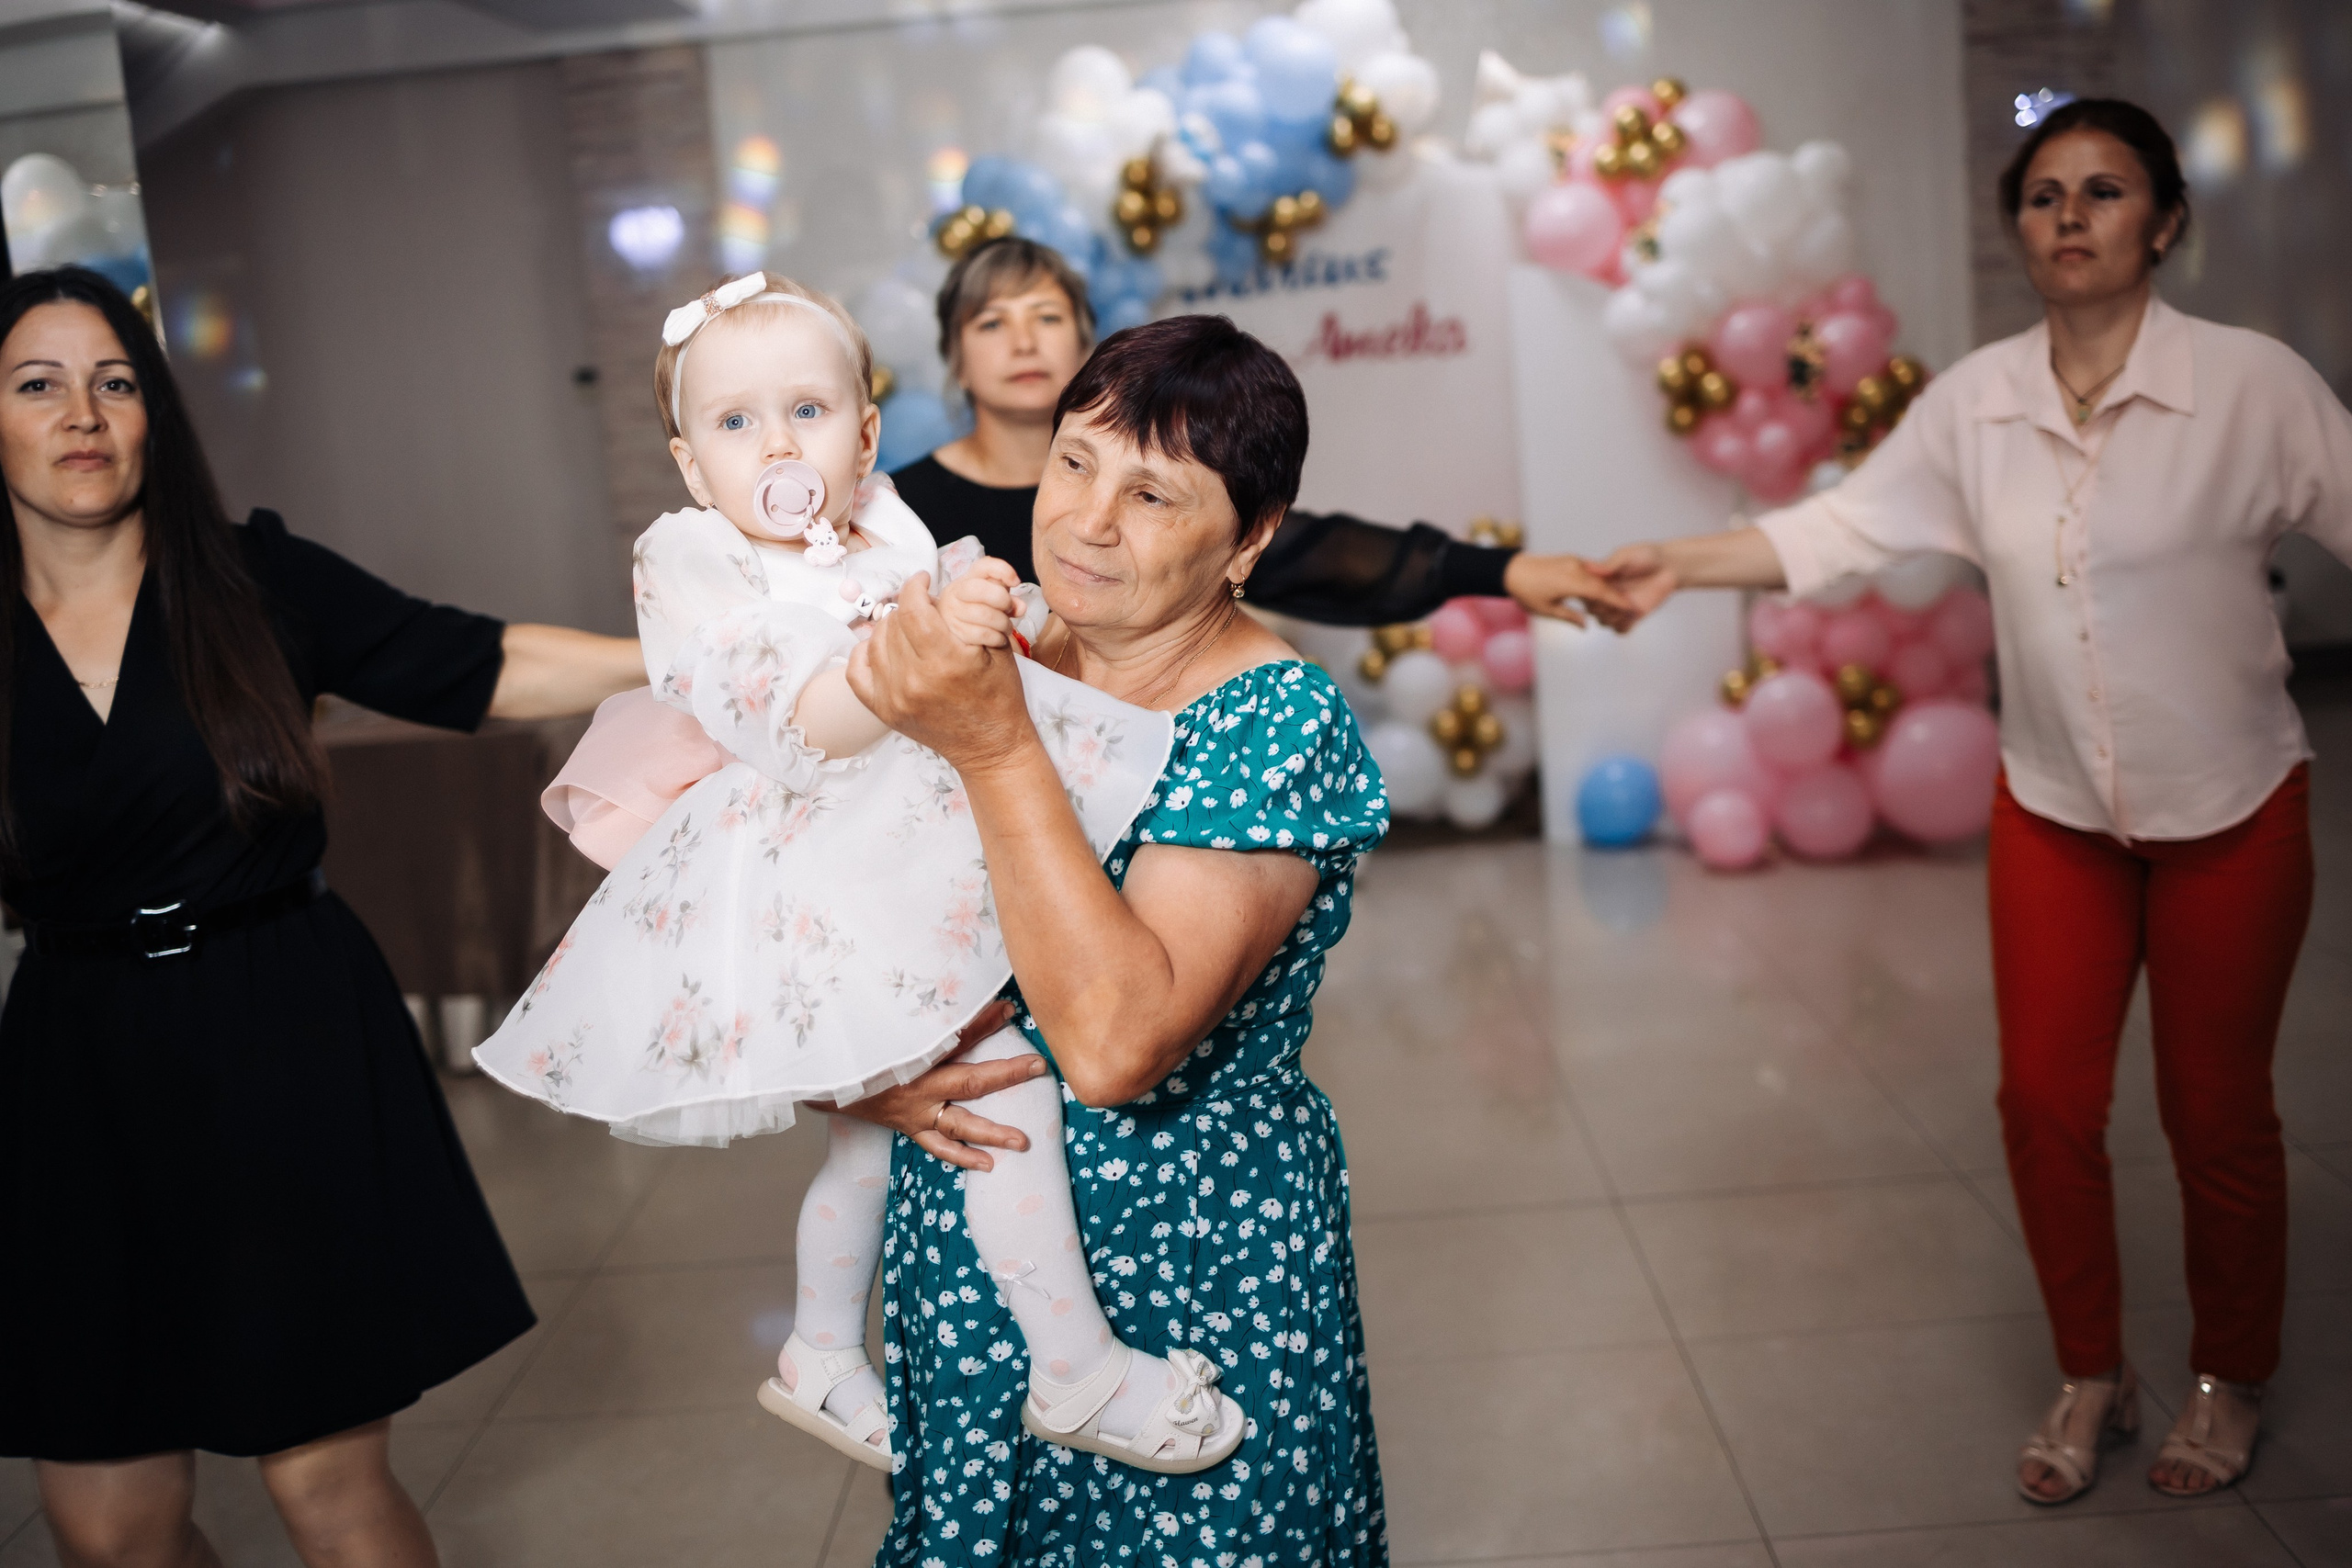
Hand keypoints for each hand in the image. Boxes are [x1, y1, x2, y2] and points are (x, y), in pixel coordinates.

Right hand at [817, 1000, 1039, 1169]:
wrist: (821, 1079)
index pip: (956, 1036)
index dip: (985, 1021)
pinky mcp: (909, 1127)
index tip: (1012, 1008)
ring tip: (1022, 1141)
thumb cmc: (857, 1048)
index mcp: (911, 1057)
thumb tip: (967, 994)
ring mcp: (913, 1112)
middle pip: (969, 1081)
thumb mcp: (887, 1026)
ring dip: (991, 1133)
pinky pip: (938, 1147)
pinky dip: (962, 1156)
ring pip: (958, 1125)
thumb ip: (927, 1014)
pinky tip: (987, 1165)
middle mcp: (915, 1087)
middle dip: (1006, 1075)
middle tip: (1039, 1068)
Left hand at [848, 572, 1035, 770]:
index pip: (913, 608)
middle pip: (894, 622)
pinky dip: (865, 653)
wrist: (991, 748)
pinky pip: (856, 672)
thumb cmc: (1000, 698)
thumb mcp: (997, 648)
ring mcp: (895, 698)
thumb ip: (969, 613)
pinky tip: (882, 647)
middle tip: (925, 608)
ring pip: (875, 642)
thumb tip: (939, 589)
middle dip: (908, 606)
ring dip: (890, 626)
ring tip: (908, 626)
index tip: (923, 580)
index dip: (915, 586)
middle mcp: (915, 680)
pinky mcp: (884, 711)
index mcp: (947, 662)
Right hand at [937, 558, 1021, 649]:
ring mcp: (951, 612)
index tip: (1016, 582)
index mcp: (967, 579)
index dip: (1002, 570)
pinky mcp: (954, 632)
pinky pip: (982, 634)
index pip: (983, 566)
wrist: (955, 638)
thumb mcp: (994, 602)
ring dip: (1003, 624)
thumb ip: (1008, 600)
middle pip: (980, 589)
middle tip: (1009, 610)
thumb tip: (1021, 608)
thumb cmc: (979, 614)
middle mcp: (955, 592)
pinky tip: (998, 638)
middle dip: (1003, 601)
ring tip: (1006, 628)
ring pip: (984, 615)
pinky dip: (997, 638)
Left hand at [1502, 552, 1637, 628]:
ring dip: (1609, 587)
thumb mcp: (1547, 610)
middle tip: (1632, 606)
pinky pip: (1590, 570)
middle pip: (1604, 583)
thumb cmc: (1526, 593)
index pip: (1601, 592)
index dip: (1618, 601)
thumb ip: (1570, 617)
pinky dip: (1598, 579)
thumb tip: (1587, 625)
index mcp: (1571, 582)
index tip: (1632, 609)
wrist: (1511, 570)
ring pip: (1597, 575)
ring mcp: (1573, 561)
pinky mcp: (1570, 559)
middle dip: (1618, 595)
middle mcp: (1575, 568)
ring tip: (1620, 599)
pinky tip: (1603, 588)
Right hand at [1592, 543, 1681, 629]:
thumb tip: (1589, 568)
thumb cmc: (1647, 555)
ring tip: (1627, 608)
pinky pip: (1621, 630)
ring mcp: (1619, 607)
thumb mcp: (1626, 556)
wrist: (1669, 566)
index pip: (1586, 593)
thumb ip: (1609, 564)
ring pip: (1604, 622)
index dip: (1592, 595)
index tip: (1605, 591)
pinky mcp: (1632, 617)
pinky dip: (1623, 627)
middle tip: (1618, 600)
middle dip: (1603, 608)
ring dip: (1613, 618)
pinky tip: (1633, 616)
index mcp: (1600, 580)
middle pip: (1593, 610)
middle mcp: (1607, 595)